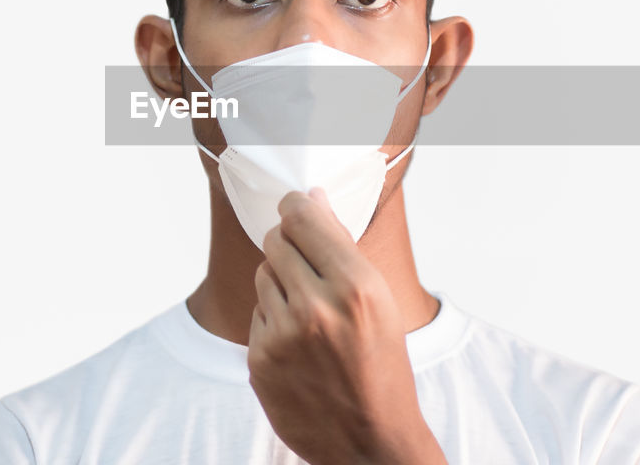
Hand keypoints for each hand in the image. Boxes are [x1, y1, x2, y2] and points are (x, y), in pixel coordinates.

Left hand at [247, 188, 447, 464]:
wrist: (369, 439)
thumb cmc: (381, 365)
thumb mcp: (380, 301)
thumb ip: (342, 248)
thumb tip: (311, 200)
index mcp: (355, 288)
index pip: (302, 218)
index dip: (297, 207)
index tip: (298, 208)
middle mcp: (316, 308)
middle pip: (276, 241)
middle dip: (290, 245)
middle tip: (309, 266)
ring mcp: (283, 336)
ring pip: (263, 274)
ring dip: (281, 282)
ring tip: (311, 312)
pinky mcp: (259, 359)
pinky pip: (257, 312)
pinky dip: (274, 318)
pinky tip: (299, 342)